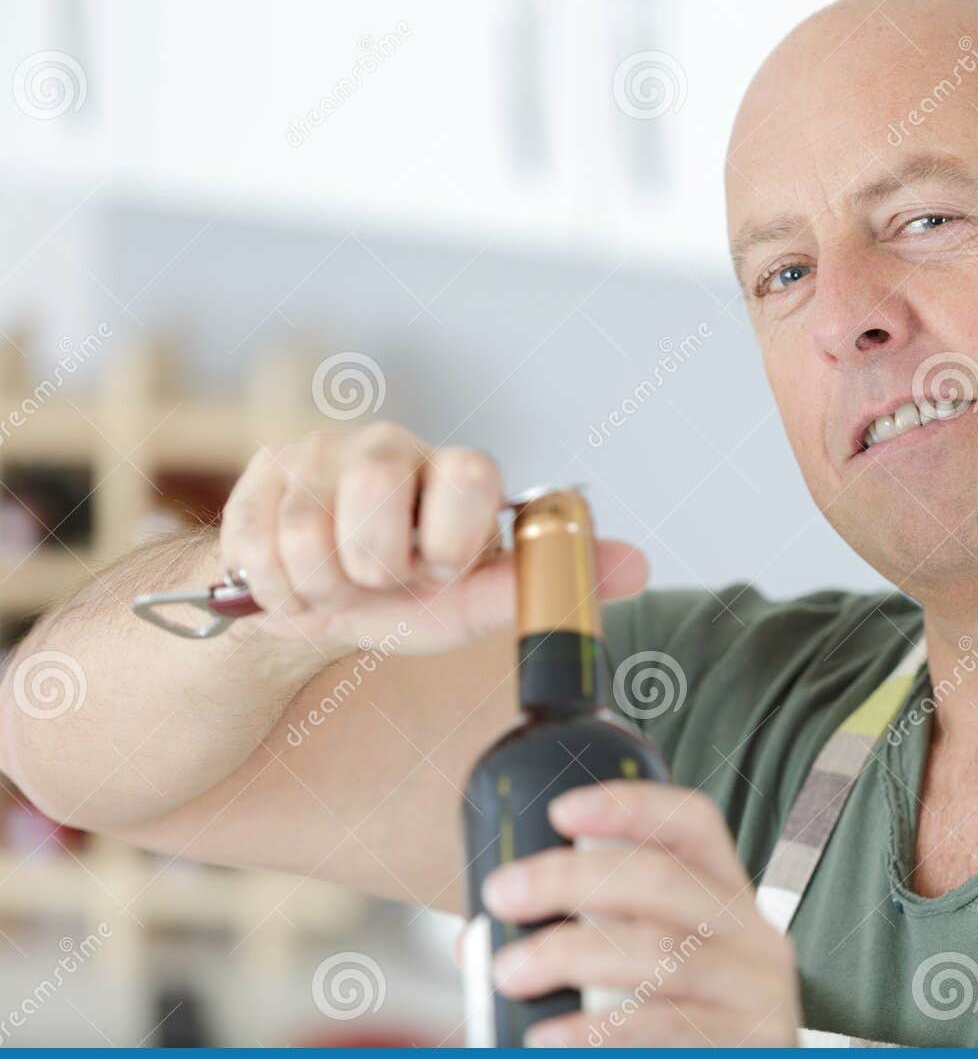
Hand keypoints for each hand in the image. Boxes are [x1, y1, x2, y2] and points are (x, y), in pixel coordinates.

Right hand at [218, 423, 646, 654]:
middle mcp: (388, 446)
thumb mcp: (474, 602)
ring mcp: (317, 455)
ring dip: (323, 585)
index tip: (439, 570)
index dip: (451, 536)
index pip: (470, 472)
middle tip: (383, 579)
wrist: (316, 611)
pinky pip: (255, 547)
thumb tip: (639, 568)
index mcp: (454, 472)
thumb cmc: (407, 599)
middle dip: (374, 565)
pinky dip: (277, 590)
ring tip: (339, 585)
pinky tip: (295, 583)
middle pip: (377, 487)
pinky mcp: (258, 477)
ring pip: (307, 530)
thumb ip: (545, 583)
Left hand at [483, 781, 800, 1046]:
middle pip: (664, 879)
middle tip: (504, 893)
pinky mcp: (749, 1051)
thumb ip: (585, 943)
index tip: (560, 811)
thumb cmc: (684, 1035)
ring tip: (509, 971)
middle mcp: (754, 936)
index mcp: (729, 899)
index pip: (694, 825)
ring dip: (570, 954)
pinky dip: (596, 1032)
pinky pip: (664, 1029)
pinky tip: (548, 1038)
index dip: (631, 806)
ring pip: (658, 952)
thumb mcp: (652, 976)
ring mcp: (757, 994)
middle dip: (571, 878)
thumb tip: (480, 940)